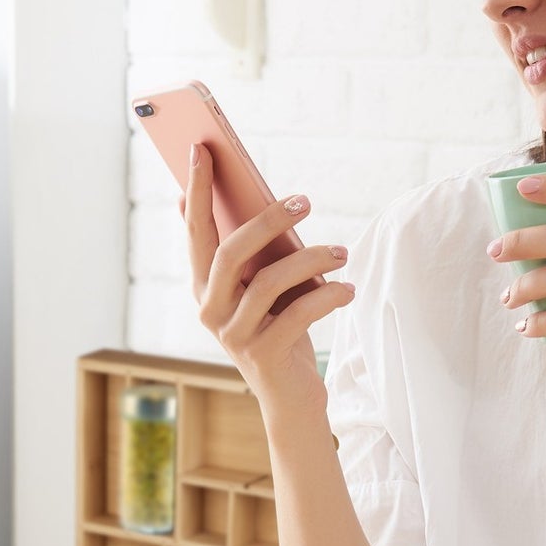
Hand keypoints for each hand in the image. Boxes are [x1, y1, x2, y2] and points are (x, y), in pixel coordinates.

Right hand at [185, 144, 354, 414]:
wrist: (292, 398)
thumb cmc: (282, 330)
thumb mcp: (267, 289)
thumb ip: (258, 253)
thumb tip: (261, 200)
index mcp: (204, 286)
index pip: (196, 231)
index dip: (196, 190)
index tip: (201, 148)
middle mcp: (209, 309)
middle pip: (230, 253)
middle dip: (267, 220)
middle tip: (305, 200)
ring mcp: (233, 335)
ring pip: (268, 282)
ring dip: (310, 259)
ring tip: (342, 252)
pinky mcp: (262, 356)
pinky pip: (297, 316)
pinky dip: (327, 298)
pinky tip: (348, 289)